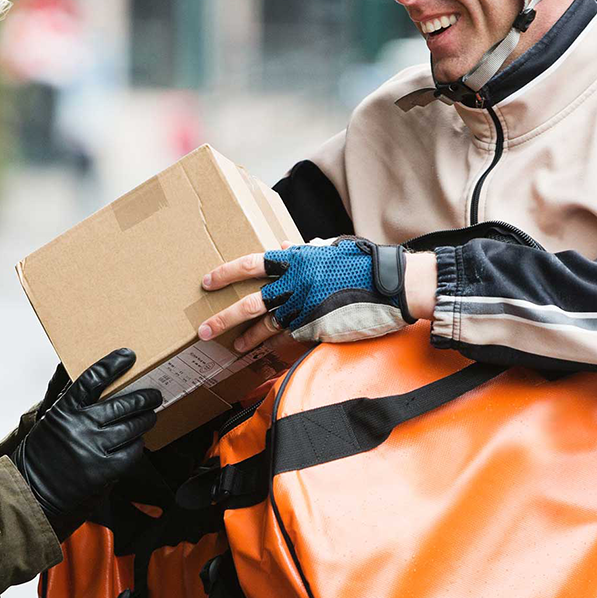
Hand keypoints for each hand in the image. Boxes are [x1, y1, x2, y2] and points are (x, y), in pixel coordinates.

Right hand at [10, 349, 160, 539]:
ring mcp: (91, 448)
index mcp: (64, 410)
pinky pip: (130, 453)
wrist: (30, 490)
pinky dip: (138, 445)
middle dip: (144, 398)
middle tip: (153, 395)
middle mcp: (79, 427)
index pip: (92, 379)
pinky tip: (137, 441)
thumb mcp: (49, 419)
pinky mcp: (101, 471)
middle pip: (122, 404)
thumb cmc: (42, 452)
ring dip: (145, 420)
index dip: (112, 364)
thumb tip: (78, 370)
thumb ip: (67, 397)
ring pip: (131, 427)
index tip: (128, 355)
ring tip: (150, 416)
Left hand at [198, 238, 416, 349]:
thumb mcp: (334, 249)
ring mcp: (306, 307)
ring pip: (266, 325)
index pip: (252, 264)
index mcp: (297, 259)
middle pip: (251, 302)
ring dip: (246, 337)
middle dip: (224, 316)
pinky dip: (272, 346)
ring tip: (232, 346)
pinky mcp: (317, 328)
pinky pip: (287, 338)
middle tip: (204, 328)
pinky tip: (259, 352)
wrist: (392, 285)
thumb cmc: (365, 264)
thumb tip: (290, 244)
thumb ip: (309, 250)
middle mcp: (296, 282)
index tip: (208, 282)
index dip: (227, 273)